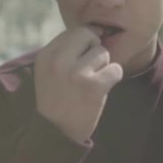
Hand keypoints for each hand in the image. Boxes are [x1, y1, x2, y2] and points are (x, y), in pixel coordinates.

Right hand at [34, 27, 122, 143]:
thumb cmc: (56, 98)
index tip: (83, 56)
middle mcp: (58, 61)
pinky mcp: (93, 86)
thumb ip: (65, 49)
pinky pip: (115, 69)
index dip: (84, 42)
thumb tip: (94, 30)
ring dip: (102, 67)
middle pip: (89, 35)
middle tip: (89, 69)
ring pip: (103, 53)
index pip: (73, 31)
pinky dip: (113, 78)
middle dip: (94, 50)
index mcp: (46, 55)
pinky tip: (102, 88)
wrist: (56, 132)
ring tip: (91, 82)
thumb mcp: (48, 70)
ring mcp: (76, 73)